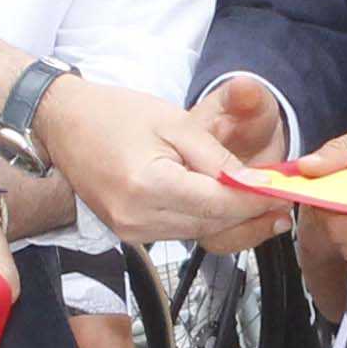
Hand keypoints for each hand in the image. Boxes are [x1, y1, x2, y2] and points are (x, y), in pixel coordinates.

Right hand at [30, 72, 274, 248]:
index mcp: (148, 186)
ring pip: (199, 234)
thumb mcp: (174, 122)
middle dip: (250, 214)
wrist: (63, 123)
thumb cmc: (115, 114)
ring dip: (232, 221)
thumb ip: (216, 158)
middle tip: (283, 201)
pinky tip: (226, 206)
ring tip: (265, 205)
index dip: (255, 201)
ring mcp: (130, 231)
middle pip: (212, 225)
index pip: (218, 204)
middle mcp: (137, 218)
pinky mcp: (129, 234)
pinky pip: (181, 233)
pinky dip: (207, 221)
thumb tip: (256, 183)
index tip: (284, 192)